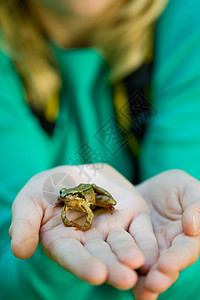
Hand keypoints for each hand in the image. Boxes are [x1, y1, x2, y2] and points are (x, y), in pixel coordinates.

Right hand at [9, 164, 157, 289]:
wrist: (75, 173)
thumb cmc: (47, 188)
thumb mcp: (29, 201)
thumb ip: (24, 224)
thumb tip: (19, 250)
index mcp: (65, 242)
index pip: (73, 256)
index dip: (83, 265)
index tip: (95, 274)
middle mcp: (90, 241)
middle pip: (102, 256)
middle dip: (113, 267)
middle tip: (124, 278)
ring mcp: (113, 229)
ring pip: (123, 245)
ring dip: (131, 256)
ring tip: (139, 264)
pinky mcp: (131, 216)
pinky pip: (141, 230)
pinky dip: (147, 241)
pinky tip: (153, 252)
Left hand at [134, 170, 199, 299]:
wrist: (145, 190)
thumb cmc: (172, 186)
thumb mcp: (185, 187)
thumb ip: (194, 203)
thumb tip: (192, 226)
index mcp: (187, 236)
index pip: (185, 249)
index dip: (178, 258)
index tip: (167, 265)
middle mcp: (169, 249)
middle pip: (167, 266)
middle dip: (160, 277)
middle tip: (152, 284)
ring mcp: (149, 252)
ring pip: (148, 269)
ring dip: (143, 282)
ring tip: (136, 291)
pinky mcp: (131, 249)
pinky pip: (127, 261)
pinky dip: (123, 271)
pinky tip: (114, 280)